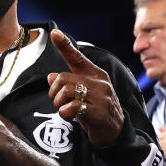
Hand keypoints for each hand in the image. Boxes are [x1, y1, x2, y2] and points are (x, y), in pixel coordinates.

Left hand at [47, 29, 123, 145]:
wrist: (114, 132)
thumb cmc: (95, 111)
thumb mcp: (81, 96)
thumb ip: (68, 85)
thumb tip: (50, 76)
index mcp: (95, 75)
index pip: (77, 57)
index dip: (64, 45)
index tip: (54, 33)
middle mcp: (99, 82)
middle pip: (63, 78)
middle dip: (54, 92)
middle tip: (59, 103)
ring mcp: (100, 96)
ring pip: (66, 91)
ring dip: (58, 104)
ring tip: (66, 110)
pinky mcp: (98, 110)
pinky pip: (71, 108)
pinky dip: (65, 114)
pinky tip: (72, 118)